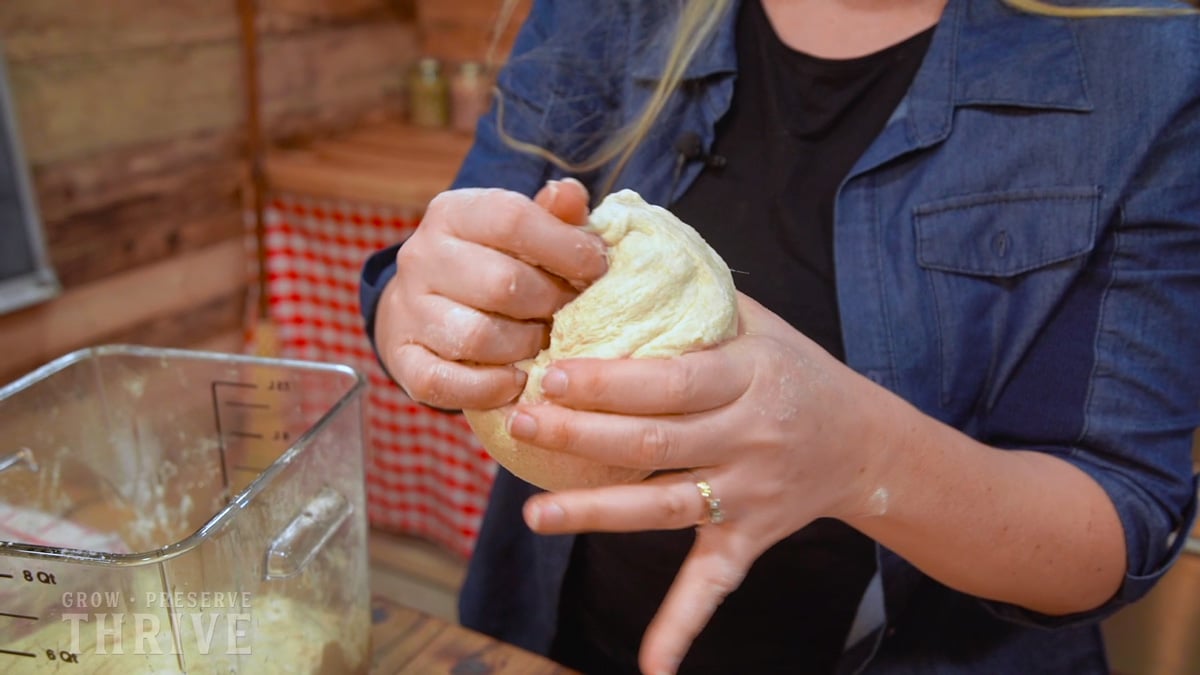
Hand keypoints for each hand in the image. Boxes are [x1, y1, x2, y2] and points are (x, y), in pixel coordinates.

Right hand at [375, 179, 606, 409]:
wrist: (422, 303)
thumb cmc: (489, 262)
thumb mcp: (519, 230)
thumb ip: (551, 215)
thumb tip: (571, 195)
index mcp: (453, 213)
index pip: (511, 219)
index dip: (565, 246)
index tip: (598, 268)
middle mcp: (421, 256)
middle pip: (501, 284)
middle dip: (550, 303)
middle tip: (572, 314)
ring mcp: (407, 309)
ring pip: (476, 337)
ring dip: (524, 346)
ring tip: (543, 343)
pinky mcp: (403, 359)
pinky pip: (446, 383)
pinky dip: (489, 388)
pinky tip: (516, 379)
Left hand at [506, 294, 895, 674]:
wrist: (867, 442)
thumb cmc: (797, 370)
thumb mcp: (759, 322)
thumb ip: (693, 292)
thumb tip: (611, 239)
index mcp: (751, 375)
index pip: (671, 380)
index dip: (609, 381)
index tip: (551, 373)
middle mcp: (752, 437)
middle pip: (657, 440)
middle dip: (584, 435)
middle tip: (524, 421)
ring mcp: (750, 494)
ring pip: (665, 507)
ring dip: (598, 513)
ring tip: (536, 513)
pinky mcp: (750, 538)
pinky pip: (714, 584)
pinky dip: (681, 626)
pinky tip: (650, 666)